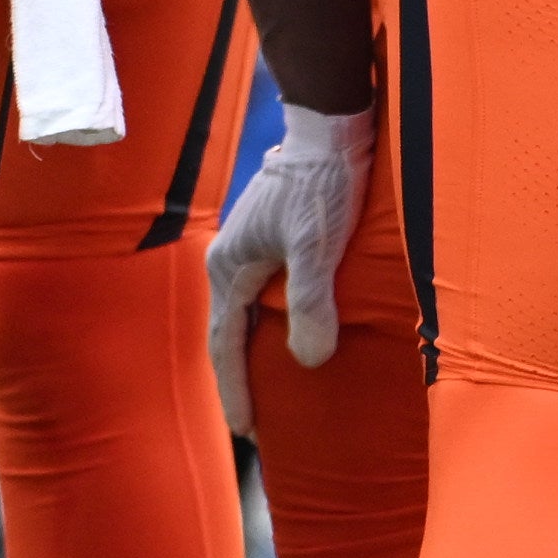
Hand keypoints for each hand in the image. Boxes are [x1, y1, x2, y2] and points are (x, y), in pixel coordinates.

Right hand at [203, 100, 366, 439]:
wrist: (330, 125)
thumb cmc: (325, 182)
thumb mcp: (320, 243)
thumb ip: (312, 302)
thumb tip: (308, 360)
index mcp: (230, 267)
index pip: (227, 344)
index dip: (237, 390)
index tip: (248, 432)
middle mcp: (231, 260)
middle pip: (230, 333)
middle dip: (240, 380)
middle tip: (257, 427)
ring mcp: (250, 248)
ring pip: (247, 315)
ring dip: (255, 354)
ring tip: (273, 392)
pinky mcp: (273, 238)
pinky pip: (264, 296)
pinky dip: (271, 326)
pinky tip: (291, 337)